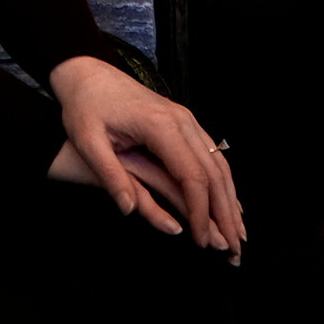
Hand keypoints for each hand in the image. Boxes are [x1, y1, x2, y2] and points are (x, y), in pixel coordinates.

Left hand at [46, 56, 244, 259]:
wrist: (87, 73)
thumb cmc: (85, 107)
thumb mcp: (88, 142)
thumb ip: (110, 176)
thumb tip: (129, 211)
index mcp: (160, 126)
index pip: (192, 176)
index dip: (200, 212)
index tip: (202, 242)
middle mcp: (182, 121)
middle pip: (215, 173)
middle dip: (227, 213)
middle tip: (235, 249)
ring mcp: (186, 120)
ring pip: (219, 164)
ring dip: (231, 200)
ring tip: (238, 233)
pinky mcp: (184, 124)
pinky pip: (212, 156)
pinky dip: (223, 184)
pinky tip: (227, 203)